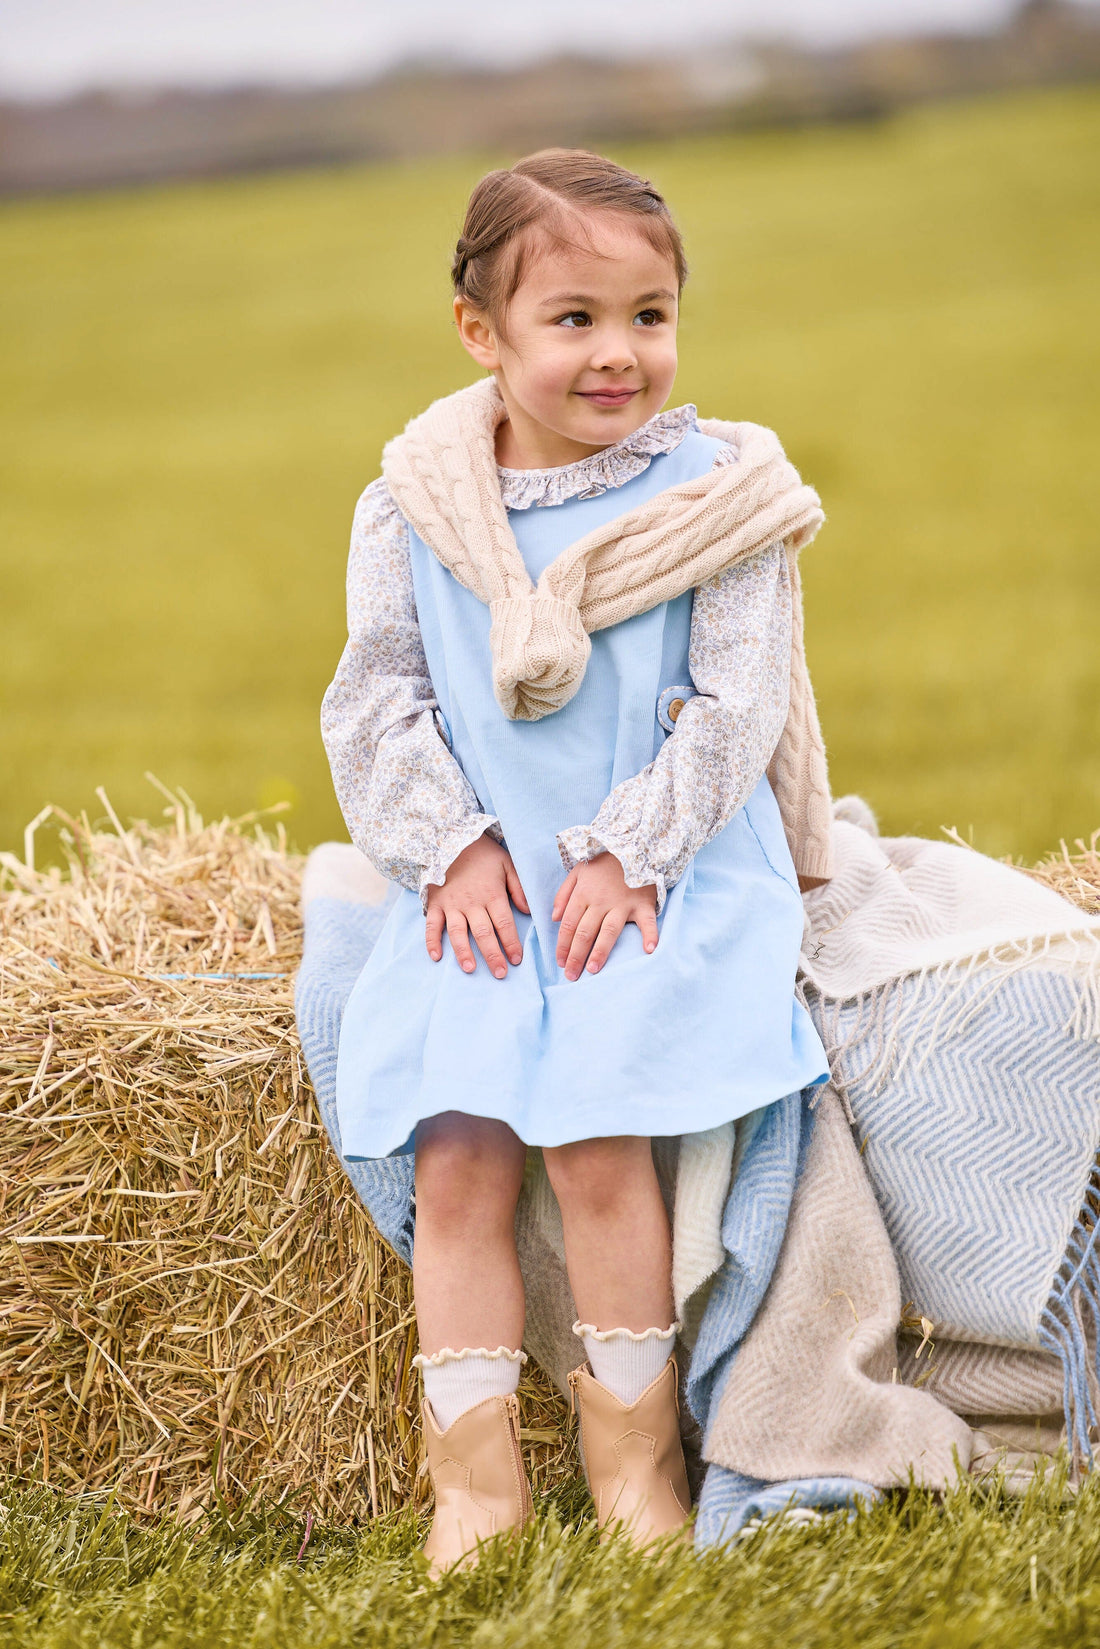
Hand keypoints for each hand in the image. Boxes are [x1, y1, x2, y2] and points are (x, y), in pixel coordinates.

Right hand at [425, 834, 528, 979]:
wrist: (449, 837)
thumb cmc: (481, 853)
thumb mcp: (506, 863)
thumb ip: (518, 887)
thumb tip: (529, 911)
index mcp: (491, 894)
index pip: (504, 924)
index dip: (512, 943)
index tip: (517, 959)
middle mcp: (472, 903)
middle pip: (484, 933)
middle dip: (493, 955)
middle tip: (500, 974)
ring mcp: (451, 905)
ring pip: (459, 933)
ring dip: (464, 952)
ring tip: (471, 969)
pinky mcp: (435, 903)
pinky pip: (432, 925)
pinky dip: (432, 941)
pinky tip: (436, 957)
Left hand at [552, 853, 657, 981]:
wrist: (633, 843)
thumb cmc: (604, 861)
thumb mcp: (577, 871)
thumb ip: (564, 894)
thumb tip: (555, 918)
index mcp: (583, 894)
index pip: (569, 924)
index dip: (563, 945)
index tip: (560, 962)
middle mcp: (601, 901)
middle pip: (585, 932)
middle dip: (576, 956)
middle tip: (571, 975)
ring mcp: (623, 903)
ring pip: (608, 931)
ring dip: (600, 952)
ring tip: (593, 970)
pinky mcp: (643, 903)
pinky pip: (647, 922)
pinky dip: (650, 935)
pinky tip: (649, 950)